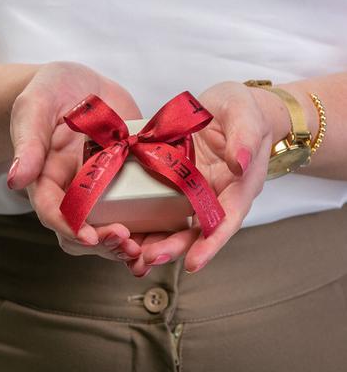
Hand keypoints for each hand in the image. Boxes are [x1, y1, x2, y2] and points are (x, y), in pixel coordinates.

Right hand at [8, 61, 141, 261]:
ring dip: (127, 244)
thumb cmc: (51, 92)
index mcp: (47, 178)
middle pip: (83, 229)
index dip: (70, 228)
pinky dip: (149, 225)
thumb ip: (28, 141)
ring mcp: (103, 188)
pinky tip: (165, 230)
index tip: (90, 237)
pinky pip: (137, 208)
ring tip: (144, 249)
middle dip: (104, 243)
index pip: (53, 211)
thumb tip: (15, 178)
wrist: (83, 86)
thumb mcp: (36, 107)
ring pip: (110, 227)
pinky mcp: (128, 180)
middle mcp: (75, 190)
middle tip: (127, 244)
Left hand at [127, 81, 290, 275]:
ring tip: (132, 255)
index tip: (194, 263)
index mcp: (239, 185)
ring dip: (155, 240)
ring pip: (176, 223)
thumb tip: (241, 161)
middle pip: (197, 230)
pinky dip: (146, 219)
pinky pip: (160, 203)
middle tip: (148, 259)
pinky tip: (126, 228)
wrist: (227, 108)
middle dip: (173, 247)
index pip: (227, 219)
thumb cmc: (243, 110)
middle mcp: (215, 195)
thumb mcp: (246, 115)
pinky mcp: (175, 182)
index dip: (211, 243)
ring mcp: (193, 191)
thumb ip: (245, 136)